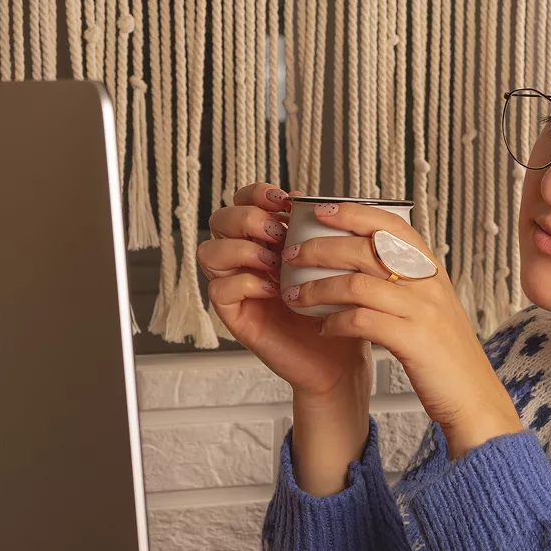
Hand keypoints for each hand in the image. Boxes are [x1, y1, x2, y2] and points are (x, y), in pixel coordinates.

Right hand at [197, 183, 372, 400]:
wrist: (341, 356)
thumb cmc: (339, 308)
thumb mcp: (333, 261)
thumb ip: (314, 230)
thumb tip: (302, 199)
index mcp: (266, 239)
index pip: (242, 200)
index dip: (256, 193)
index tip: (285, 202)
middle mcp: (245, 259)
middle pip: (219, 220)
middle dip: (248, 219)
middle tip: (280, 235)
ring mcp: (236, 287)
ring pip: (209, 251)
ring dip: (242, 250)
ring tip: (275, 263)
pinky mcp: (234, 315)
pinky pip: (219, 289)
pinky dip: (246, 283)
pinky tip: (274, 290)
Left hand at [279, 201, 523, 456]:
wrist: (474, 398)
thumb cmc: (446, 356)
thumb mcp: (432, 308)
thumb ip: (406, 283)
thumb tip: (364, 260)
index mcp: (431, 271)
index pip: (391, 226)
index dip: (354, 213)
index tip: (321, 210)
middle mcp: (428, 284)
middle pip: (365, 249)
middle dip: (320, 249)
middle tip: (291, 255)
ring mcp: (422, 310)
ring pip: (356, 284)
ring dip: (317, 289)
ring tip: (294, 296)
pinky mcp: (412, 340)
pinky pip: (361, 321)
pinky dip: (335, 322)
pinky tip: (322, 328)